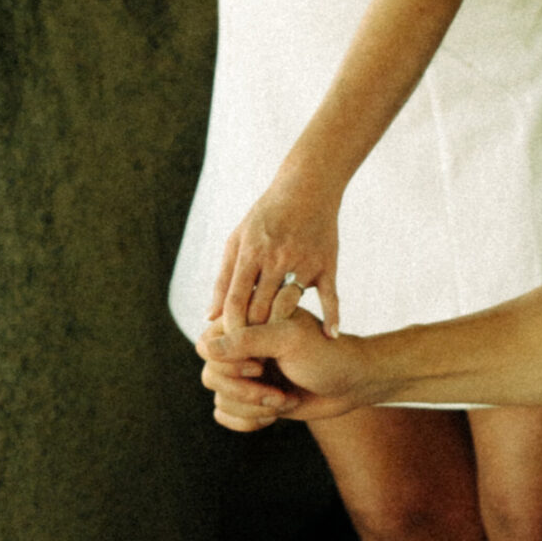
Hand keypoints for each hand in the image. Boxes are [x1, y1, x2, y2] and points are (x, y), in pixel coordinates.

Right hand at [197, 308, 379, 422]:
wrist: (352, 383)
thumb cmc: (328, 355)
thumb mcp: (290, 340)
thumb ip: (247, 340)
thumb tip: (206, 348)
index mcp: (246, 320)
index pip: (208, 345)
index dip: (230, 364)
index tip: (261, 366)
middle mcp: (240, 345)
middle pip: (211, 376)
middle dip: (247, 392)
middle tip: (279, 394)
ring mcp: (244, 372)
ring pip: (220, 398)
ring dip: (253, 408)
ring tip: (285, 401)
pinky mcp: (249, 395)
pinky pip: (223, 413)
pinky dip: (247, 421)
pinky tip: (274, 415)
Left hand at [210, 170, 340, 341]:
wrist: (308, 187)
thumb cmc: (266, 217)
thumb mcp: (238, 240)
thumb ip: (224, 278)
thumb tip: (209, 317)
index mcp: (250, 251)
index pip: (236, 300)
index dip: (230, 327)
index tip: (229, 346)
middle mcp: (276, 257)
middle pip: (260, 309)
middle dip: (253, 334)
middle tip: (251, 353)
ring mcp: (304, 261)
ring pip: (289, 306)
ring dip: (281, 329)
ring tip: (276, 344)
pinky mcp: (327, 263)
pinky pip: (330, 296)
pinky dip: (332, 317)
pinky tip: (329, 336)